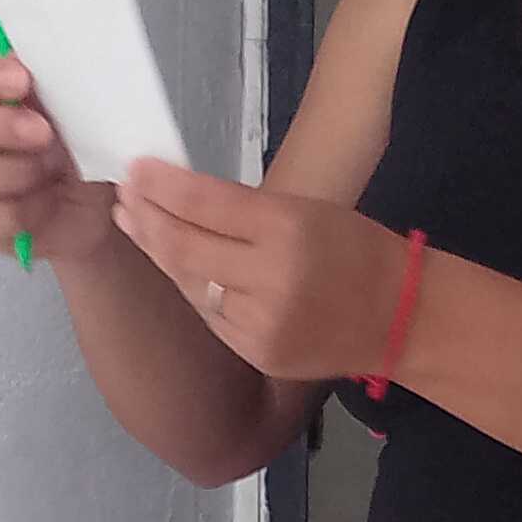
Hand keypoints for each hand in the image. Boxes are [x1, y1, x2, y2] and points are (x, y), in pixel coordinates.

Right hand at [0, 47, 119, 269]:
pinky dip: (26, 209)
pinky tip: (47, 202)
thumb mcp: (77, 110)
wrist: (92, 209)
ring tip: (50, 170)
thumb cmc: (76, 151)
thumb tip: (45, 57)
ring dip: (14, 169)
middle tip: (43, 132)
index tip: (22, 80)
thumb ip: (53, 82)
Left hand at [113, 161, 412, 383]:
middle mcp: (271, 278)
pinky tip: (175, 264)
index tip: (135, 169)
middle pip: (185, 247)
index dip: (162, 186)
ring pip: (191, 283)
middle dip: (146, 219)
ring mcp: (261, 322)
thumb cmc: (353, 251)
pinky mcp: (257, 352)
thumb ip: (244, 209)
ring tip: (135, 225)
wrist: (398, 317)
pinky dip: (190, 286)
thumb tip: (179, 195)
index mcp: (287, 229)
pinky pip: (210, 314)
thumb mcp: (307, 211)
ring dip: (158, 252)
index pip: (206, 203)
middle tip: (123, 198)